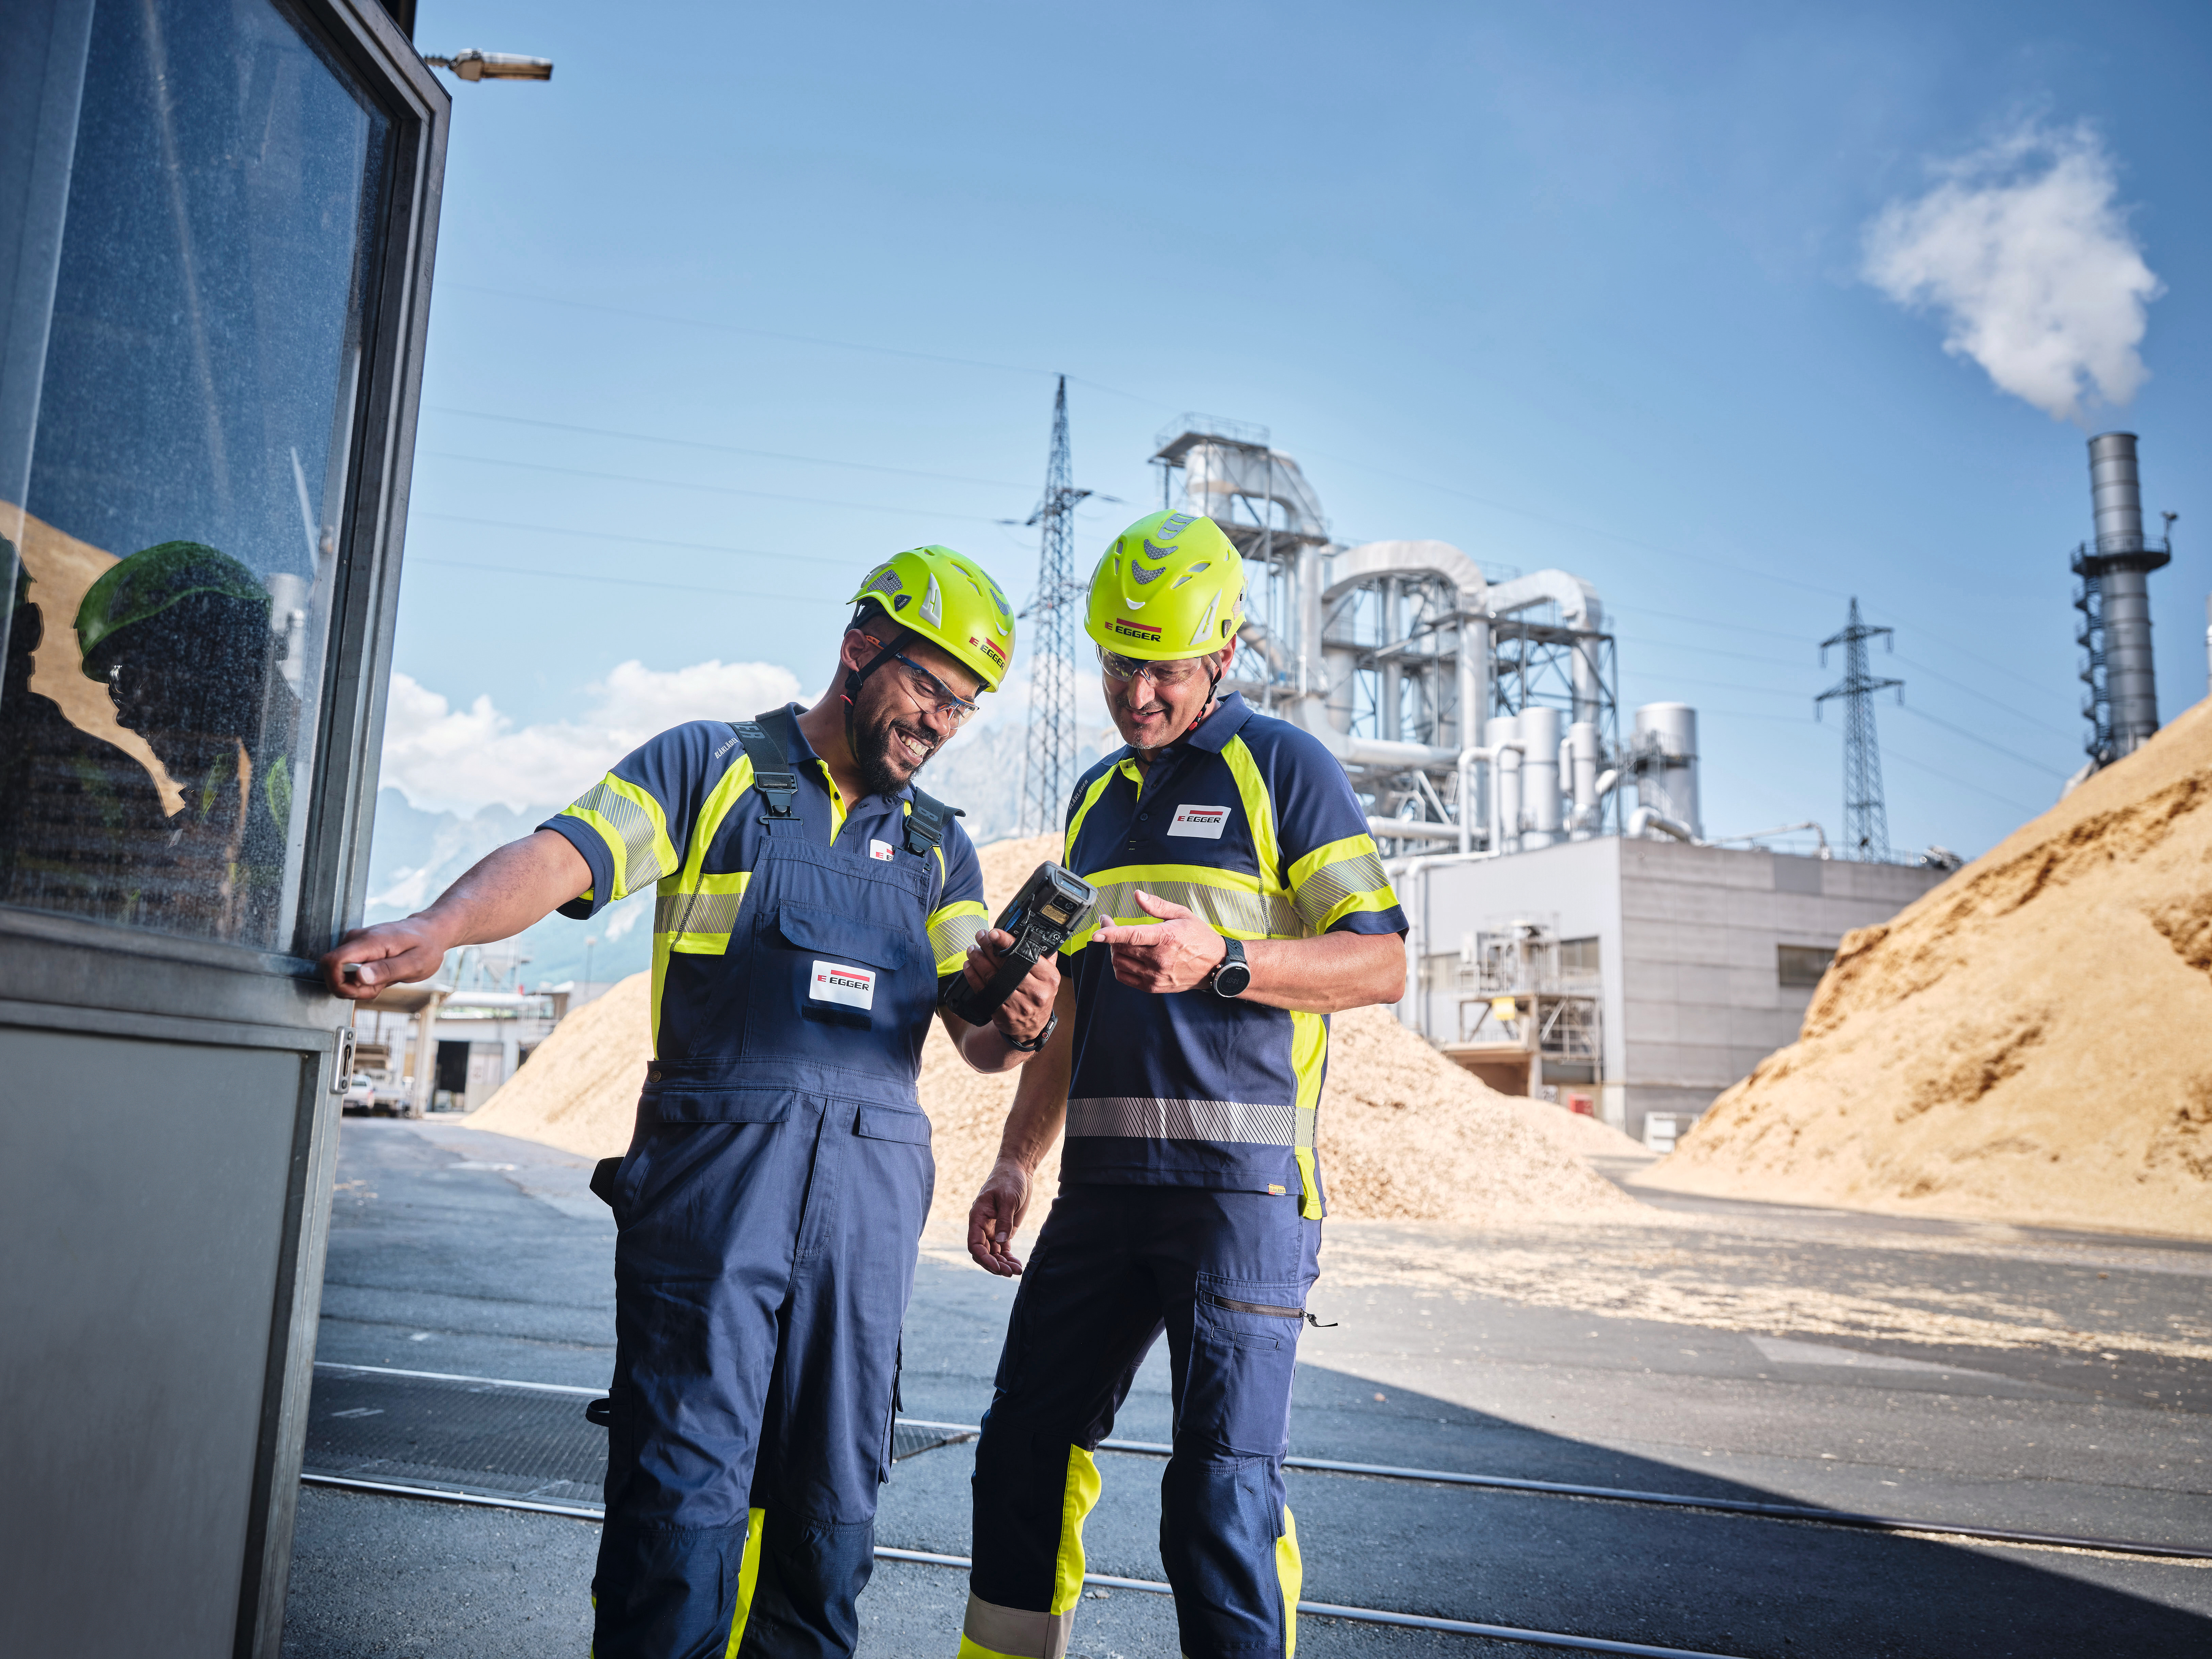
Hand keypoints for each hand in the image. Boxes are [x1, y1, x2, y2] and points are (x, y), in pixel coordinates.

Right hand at [320, 918, 448, 999]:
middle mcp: (356, 939)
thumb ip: (387, 970)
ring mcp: (354, 944)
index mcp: (369, 942)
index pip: (332, 962)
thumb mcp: (415, 963)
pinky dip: (362, 980)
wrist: (430, 933)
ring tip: (385, 978)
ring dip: (360, 986)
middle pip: (333, 972)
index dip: (339, 984)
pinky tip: (381, 975)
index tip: (363, 990)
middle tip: (380, 986)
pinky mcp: (356, 950)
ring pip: (340, 975)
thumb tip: (360, 976)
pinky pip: (348, 972)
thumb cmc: (426, 947)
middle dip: (353, 989)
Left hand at [960, 928, 1059, 1044]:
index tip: (994, 933)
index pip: (1026, 954)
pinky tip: (969, 967)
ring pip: (993, 977)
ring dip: (978, 960)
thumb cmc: (1038, 995)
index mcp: (1048, 978)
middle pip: (1006, 965)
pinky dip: (973, 977)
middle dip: (989, 948)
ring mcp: (1018, 1004)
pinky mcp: (1003, 1013)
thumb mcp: (1048, 977)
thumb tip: (1032, 934)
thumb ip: (1043, 957)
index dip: (1008, 942)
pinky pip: (984, 991)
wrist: (1032, 1027)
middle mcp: (1035, 992)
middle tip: (980, 936)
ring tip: (972, 949)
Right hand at [968, 1156, 1032, 1275]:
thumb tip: (1001, 1242)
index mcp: (977, 1217)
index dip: (983, 1258)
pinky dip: (1009, 1258)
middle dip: (994, 1265)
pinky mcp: (1005, 1230)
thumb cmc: (1009, 1180)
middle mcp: (982, 1226)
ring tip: (1016, 1272)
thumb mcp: (1008, 1198)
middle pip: (983, 1252)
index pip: (974, 1244)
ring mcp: (993, 1229)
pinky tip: (1017, 1265)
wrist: (1018, 1171)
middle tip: (1010, 1273)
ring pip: (993, 1253)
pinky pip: (1003, 1248)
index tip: (996, 1267)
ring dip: (1003, 1264)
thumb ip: (1004, 1220)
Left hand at [1091, 889, 1227, 993]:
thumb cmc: (1199, 937)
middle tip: (1108, 922)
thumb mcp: (1182, 915)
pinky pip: (1124, 977)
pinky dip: (1119, 965)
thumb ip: (1157, 906)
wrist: (1216, 966)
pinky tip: (1124, 955)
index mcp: (1166, 937)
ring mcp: (1155, 975)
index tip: (1097, 931)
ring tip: (1119, 939)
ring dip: (1114, 949)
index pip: (1132, 935)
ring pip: (1120, 962)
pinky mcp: (1153, 987)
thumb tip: (1137, 895)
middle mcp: (1159, 959)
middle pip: (1121, 947)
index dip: (1111, 933)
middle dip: (1109, 934)